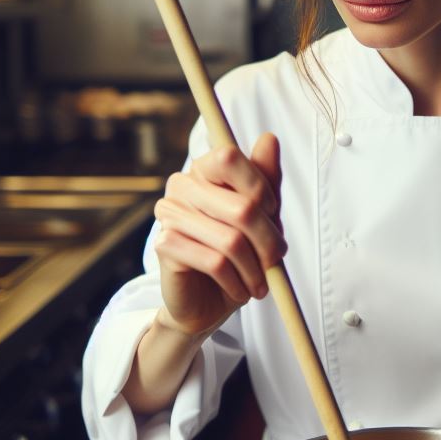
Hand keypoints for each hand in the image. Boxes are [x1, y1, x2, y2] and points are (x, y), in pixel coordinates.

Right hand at [152, 133, 286, 335]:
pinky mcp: (164, 245)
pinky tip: (240, 289)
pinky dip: (236, 281)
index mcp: (205, 170)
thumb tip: (269, 138)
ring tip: (260, 283)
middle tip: (275, 260)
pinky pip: (215, 262)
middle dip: (269, 240)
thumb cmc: (239, 254)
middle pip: (243, 207)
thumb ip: (266, 179)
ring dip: (255, 268)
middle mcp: (182, 185)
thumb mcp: (263, 216)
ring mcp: (169, 213)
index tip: (273, 214)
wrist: (208, 302)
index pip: (230, 157)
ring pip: (232, 240)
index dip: (261, 189)